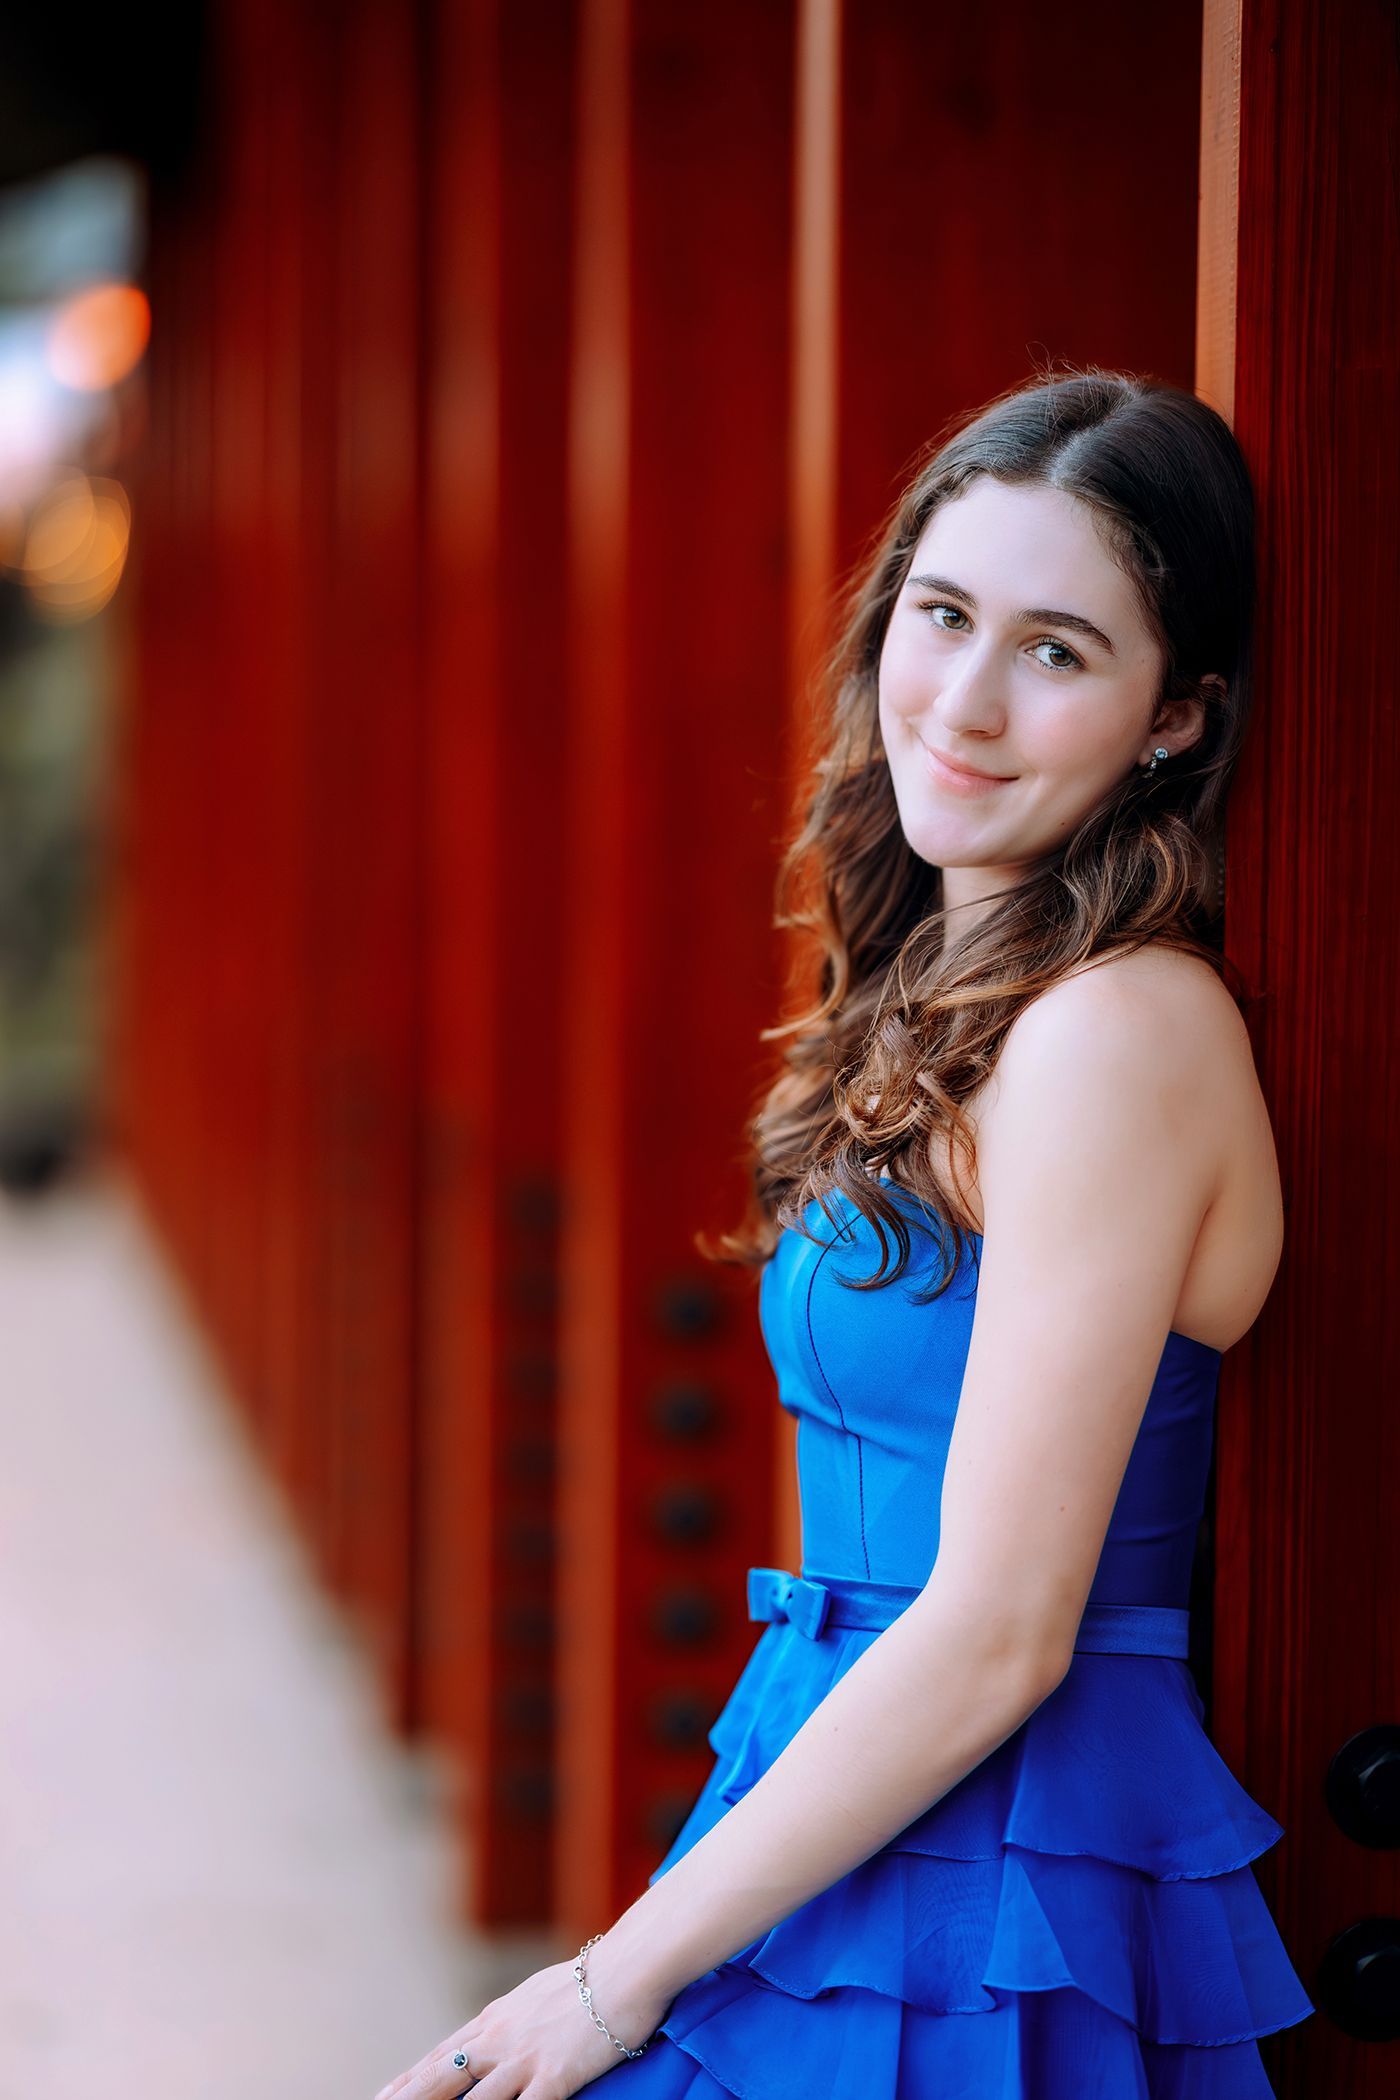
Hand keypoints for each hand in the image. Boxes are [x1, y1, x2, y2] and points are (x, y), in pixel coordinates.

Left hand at [371, 1949, 667, 2099]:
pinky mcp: (552, 2078)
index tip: (384, 2095)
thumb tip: (503, 2024)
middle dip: (409, 2098)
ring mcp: (523, 2060)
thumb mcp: (540, 1993)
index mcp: (496, 2019)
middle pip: (441, 2077)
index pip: (442, 2054)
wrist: (626, 1970)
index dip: (411, 2079)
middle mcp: (500, 2039)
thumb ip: (517, 2016)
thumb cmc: (593, 1977)